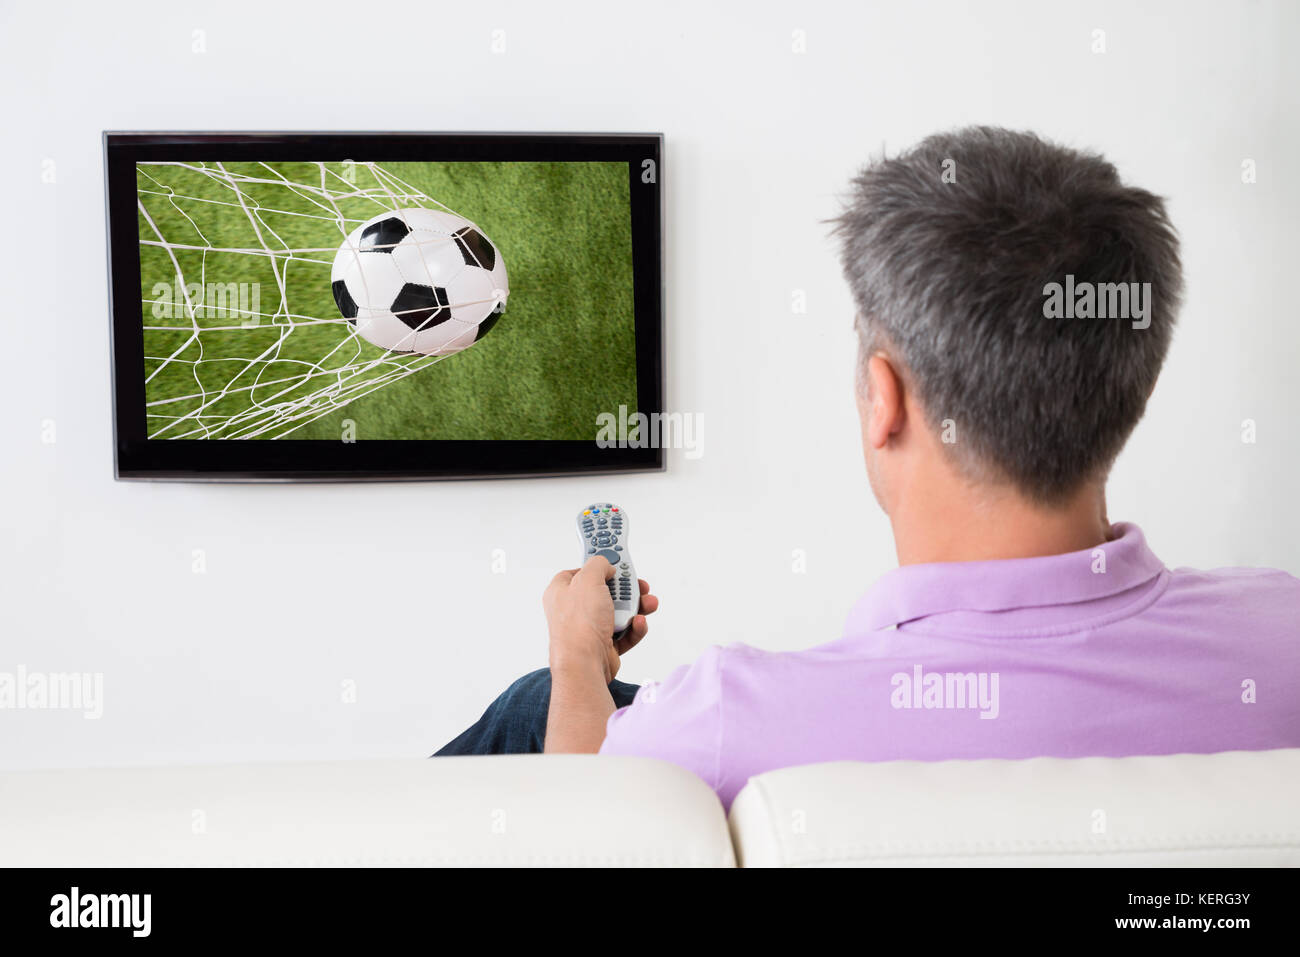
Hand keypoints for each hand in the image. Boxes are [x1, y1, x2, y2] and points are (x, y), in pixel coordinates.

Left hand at [543, 557, 657, 683]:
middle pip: (605, 591)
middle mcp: (574, 610)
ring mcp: (589, 628)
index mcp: (562, 592)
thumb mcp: (588, 579)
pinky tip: (637, 623)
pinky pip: (624, 632)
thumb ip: (598, 565)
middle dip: (626, 589)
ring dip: (635, 607)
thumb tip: (607, 566)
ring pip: (618, 612)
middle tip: (637, 585)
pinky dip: (634, 627)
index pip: (580, 572)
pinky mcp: (603, 645)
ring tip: (646, 605)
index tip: (615, 562)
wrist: (584, 663)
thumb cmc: (579, 625)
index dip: (598, 566)